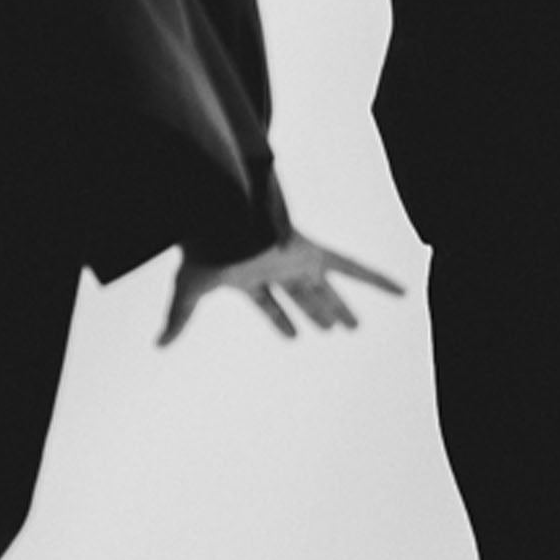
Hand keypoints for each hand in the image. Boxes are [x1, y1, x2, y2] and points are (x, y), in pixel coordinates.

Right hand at [158, 229, 406, 345]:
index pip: (267, 303)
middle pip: (300, 296)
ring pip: (323, 289)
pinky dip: (378, 279)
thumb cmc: (201, 246)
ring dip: (338, 308)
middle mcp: (274, 265)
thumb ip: (178, 319)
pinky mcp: (312, 253)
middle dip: (315, 312)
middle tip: (333, 329)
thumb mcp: (188, 290)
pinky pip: (353, 266)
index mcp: (247, 273)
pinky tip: (401, 293)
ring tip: (352, 328)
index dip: (279, 321)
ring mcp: (294, 259)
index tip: (293, 335)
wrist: (218, 213)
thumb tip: (157, 346)